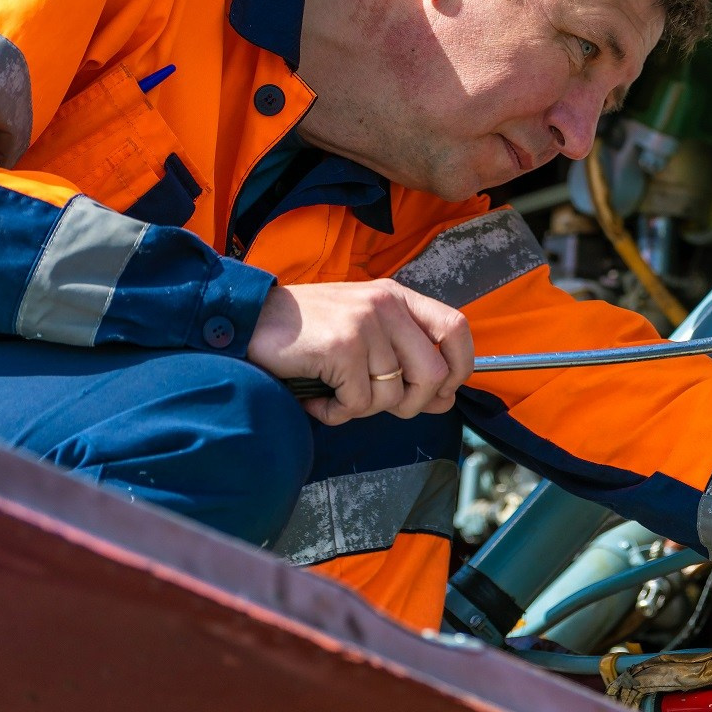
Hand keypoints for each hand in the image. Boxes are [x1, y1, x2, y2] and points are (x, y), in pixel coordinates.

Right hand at [247, 280, 473, 426]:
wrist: (250, 319)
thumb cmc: (307, 331)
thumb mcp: (363, 330)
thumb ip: (402, 356)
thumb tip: (444, 398)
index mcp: (397, 298)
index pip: (456, 328)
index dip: (460, 367)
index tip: (443, 392)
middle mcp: (386, 306)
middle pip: (433, 374)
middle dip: (411, 405)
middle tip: (375, 404)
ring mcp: (365, 325)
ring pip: (392, 396)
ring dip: (361, 409)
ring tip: (333, 394)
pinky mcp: (342, 348)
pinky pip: (356, 404)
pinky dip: (334, 413)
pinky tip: (316, 397)